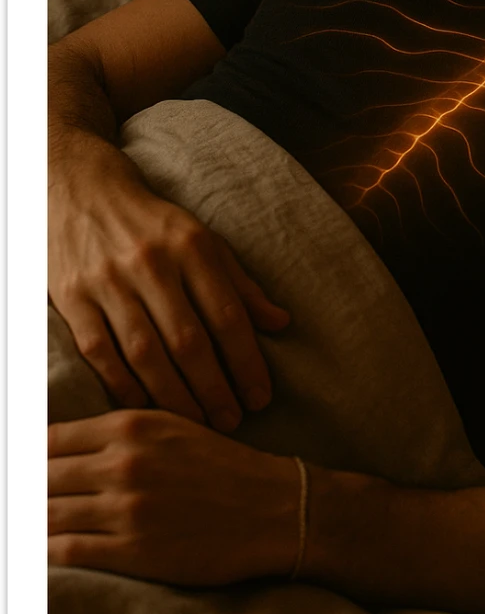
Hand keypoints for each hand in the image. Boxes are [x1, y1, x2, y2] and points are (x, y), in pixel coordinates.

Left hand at [47, 409, 300, 585]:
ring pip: (48, 514)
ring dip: (36, 520)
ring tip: (35, 523)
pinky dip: (47, 551)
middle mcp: (123, 463)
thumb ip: (118, 434)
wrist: (273, 508)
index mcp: (131, 427)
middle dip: (32, 488)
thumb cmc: (223, 465)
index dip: (31, 455)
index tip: (29, 467)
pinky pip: (67, 551)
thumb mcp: (171, 428)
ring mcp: (126, 509)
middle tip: (33, 497)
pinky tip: (47, 549)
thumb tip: (61, 445)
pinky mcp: (133, 551)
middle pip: (42, 476)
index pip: (50, 438)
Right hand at [48, 148, 289, 431]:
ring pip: (145, 352)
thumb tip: (281, 324)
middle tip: (231, 422)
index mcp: (191, 246)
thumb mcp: (203, 240)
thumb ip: (241, 284)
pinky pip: (100, 351)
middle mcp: (151, 263)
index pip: (227, 315)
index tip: (261, 397)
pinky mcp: (72, 297)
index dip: (247, 362)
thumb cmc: (153, 224)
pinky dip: (124, 384)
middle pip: (188, 340)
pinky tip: (146, 407)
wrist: (82, 190)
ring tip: (196, 423)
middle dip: (214, 388)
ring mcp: (108, 281)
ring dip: (174, 395)